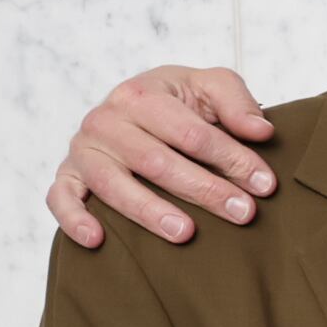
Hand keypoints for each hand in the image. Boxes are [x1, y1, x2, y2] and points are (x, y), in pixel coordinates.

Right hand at [50, 66, 279, 247]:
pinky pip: (61, 198)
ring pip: (114, 185)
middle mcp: (106, 120)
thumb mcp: (209, 87)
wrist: (135, 106)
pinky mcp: (68, 174)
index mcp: (142, 95)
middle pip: (157, 161)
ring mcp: (84, 149)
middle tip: (243, 214)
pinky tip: (97, 239)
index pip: (191, 133)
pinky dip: (74, 218)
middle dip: (204, 190)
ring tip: (186, 234)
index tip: (264, 185)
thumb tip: (261, 131)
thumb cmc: (178, 103)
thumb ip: (236, 102)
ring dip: (150, 211)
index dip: (232, 159)